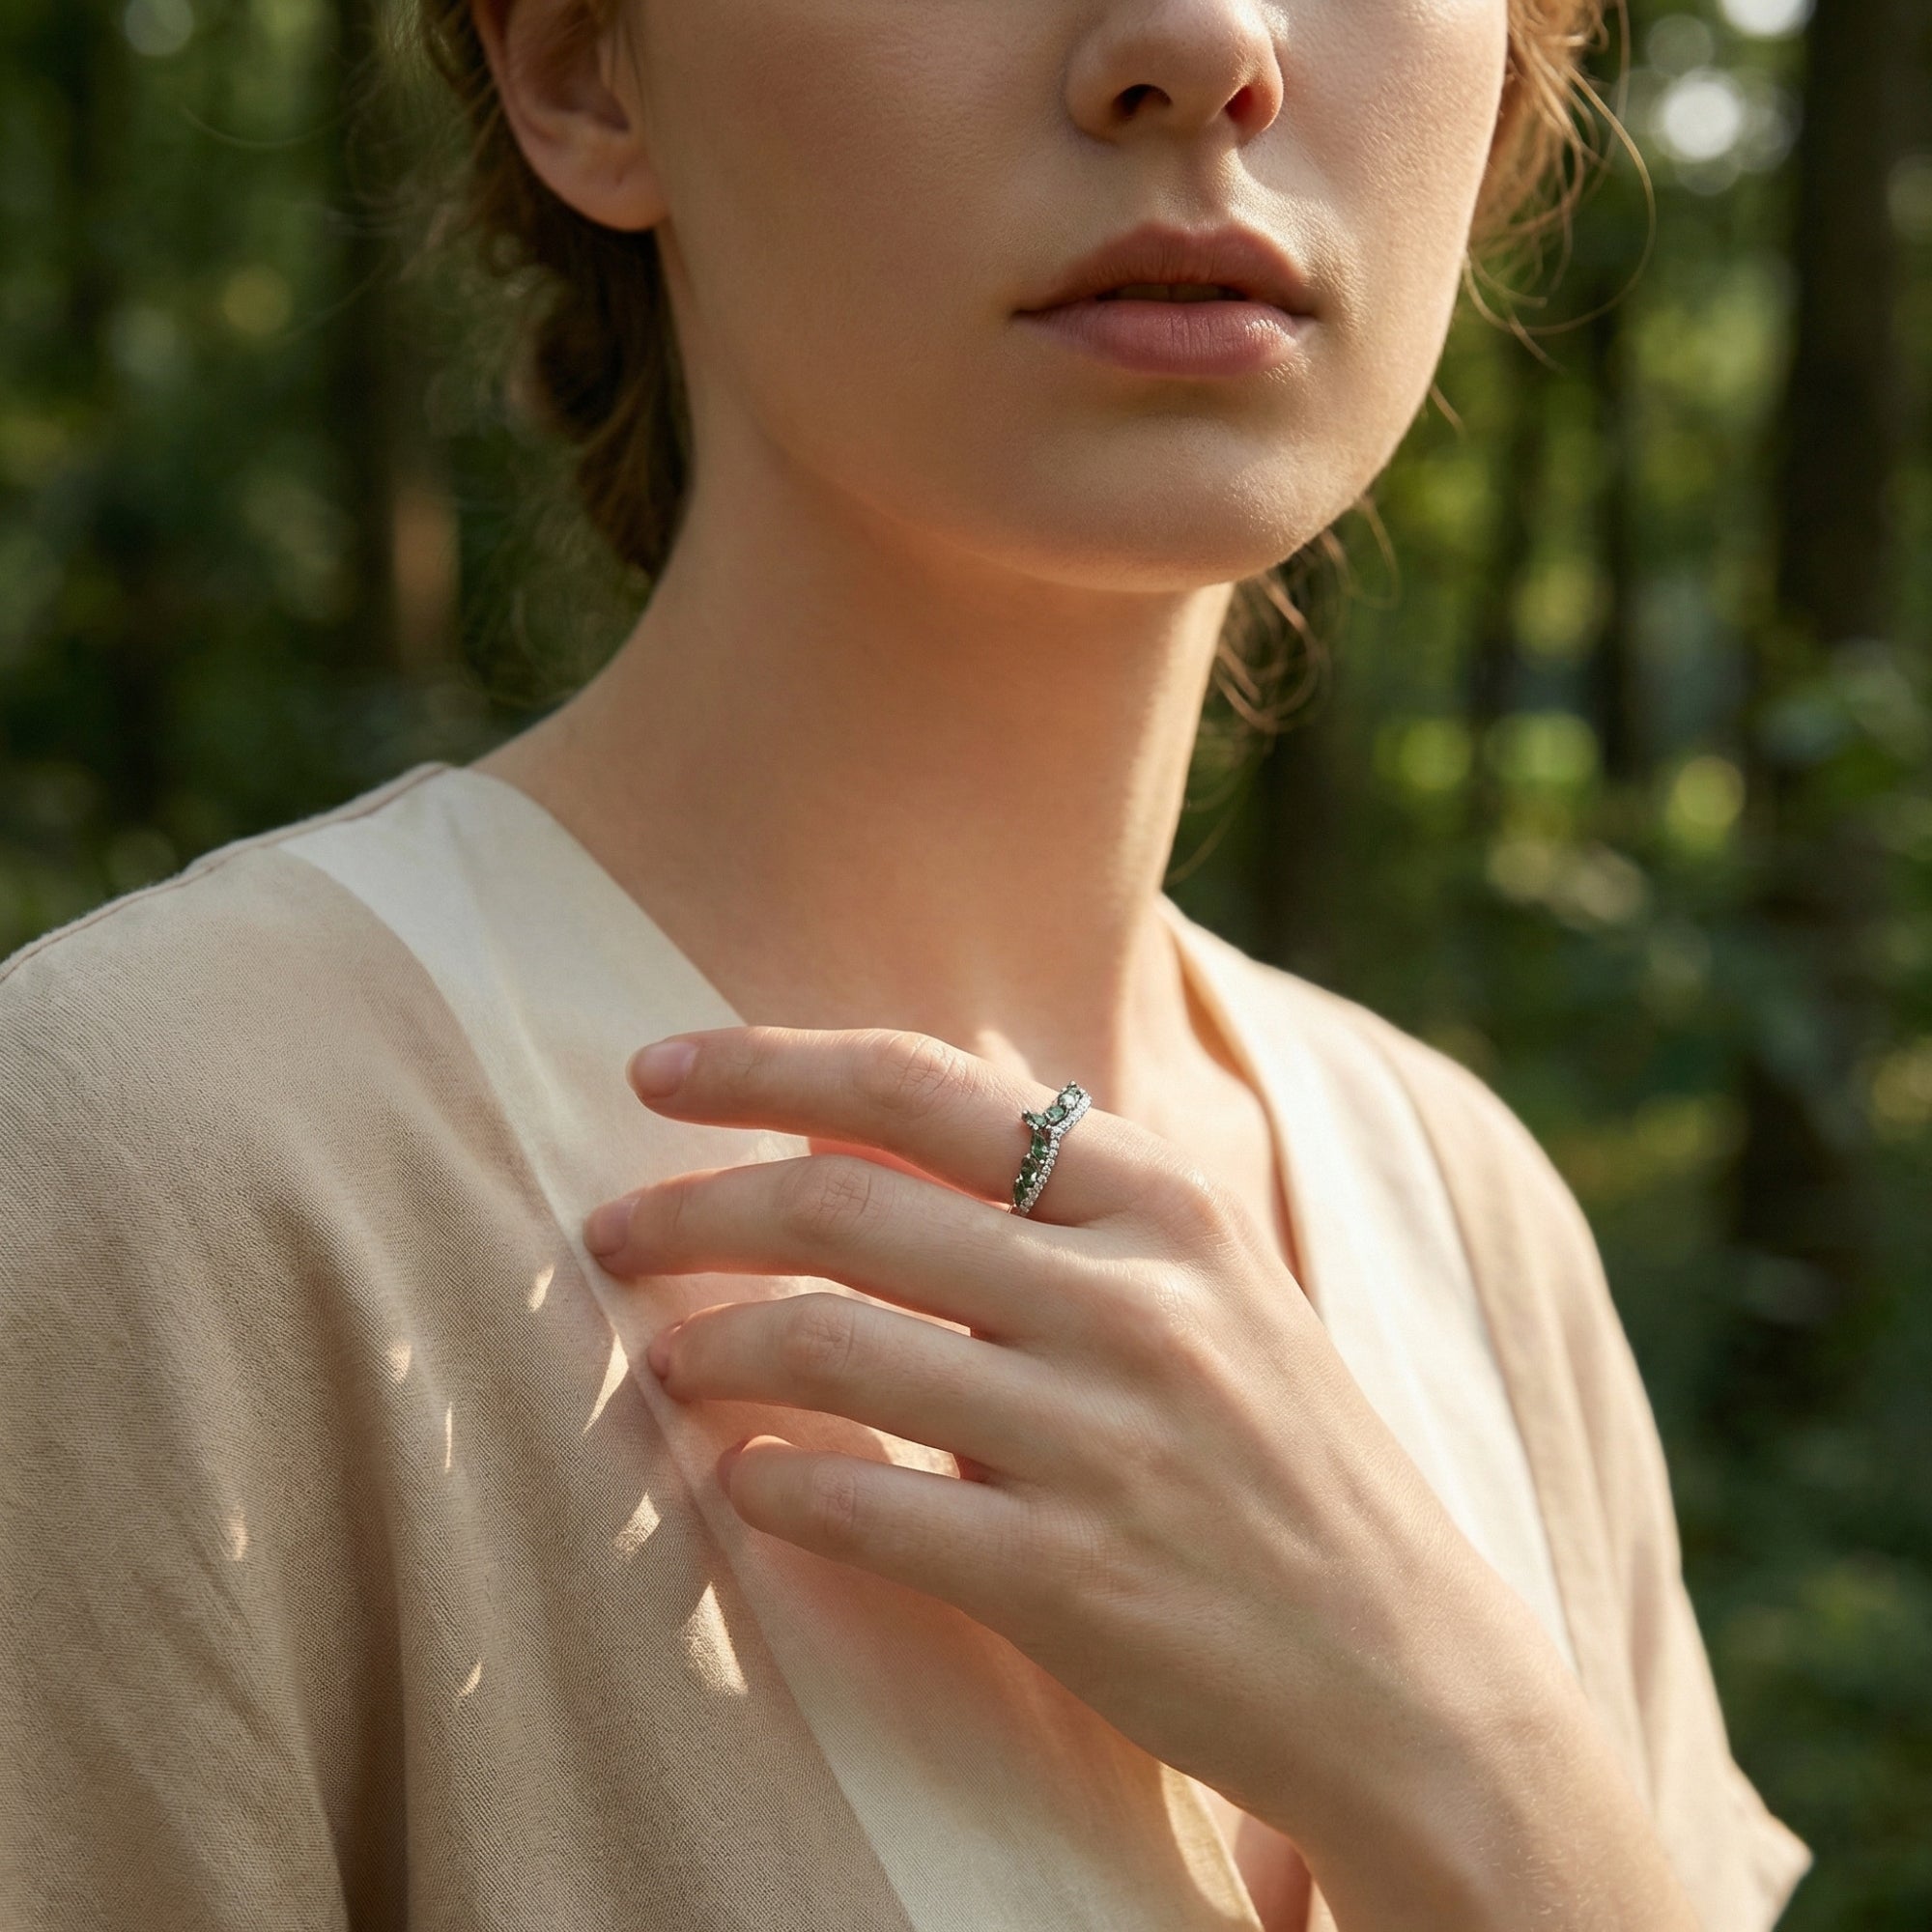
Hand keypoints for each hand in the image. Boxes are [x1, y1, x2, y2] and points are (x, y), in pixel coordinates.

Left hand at [583, 1024, 1693, 1928]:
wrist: (1415, 1675)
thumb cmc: (1281, 1463)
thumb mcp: (1208, 1289)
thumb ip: (1064, 1210)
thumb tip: (860, 1141)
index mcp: (1164, 1199)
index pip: (921, 1083)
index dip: (767, 1063)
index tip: (656, 1069)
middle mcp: (1134, 1294)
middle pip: (841, 1203)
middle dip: (689, 1207)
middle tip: (607, 1232)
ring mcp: (1104, 1434)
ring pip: (826, 1343)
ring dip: (705, 1344)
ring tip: (661, 1360)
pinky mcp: (1073, 1577)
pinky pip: (862, 1503)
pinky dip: (767, 1481)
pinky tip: (739, 1481)